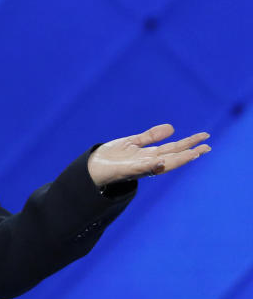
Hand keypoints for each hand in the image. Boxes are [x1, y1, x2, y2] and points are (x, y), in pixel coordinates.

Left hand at [87, 124, 210, 186]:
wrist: (91, 167)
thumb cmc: (111, 157)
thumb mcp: (132, 142)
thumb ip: (151, 136)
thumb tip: (172, 128)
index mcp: (149, 156)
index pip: (173, 149)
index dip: (189, 143)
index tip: (205, 138)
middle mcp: (147, 163)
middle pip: (172, 157)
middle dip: (189, 153)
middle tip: (207, 148)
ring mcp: (138, 167)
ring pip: (162, 164)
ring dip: (177, 160)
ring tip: (193, 154)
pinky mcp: (126, 170)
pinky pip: (141, 168)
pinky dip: (151, 166)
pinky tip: (161, 161)